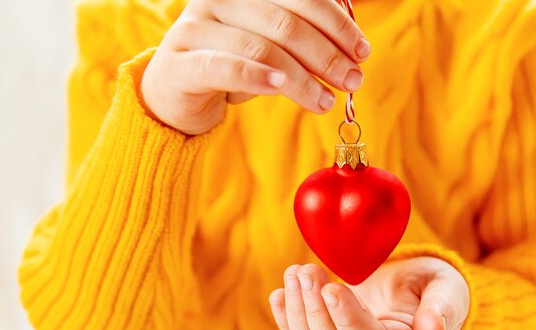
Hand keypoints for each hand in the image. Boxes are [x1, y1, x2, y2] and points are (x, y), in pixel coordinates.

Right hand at [140, 0, 370, 134]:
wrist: (174, 95)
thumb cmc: (230, 67)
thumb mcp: (268, 47)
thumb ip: (300, 40)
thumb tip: (351, 48)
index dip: (337, 23)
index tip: (361, 51)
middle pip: (286, 23)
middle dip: (327, 55)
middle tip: (351, 80)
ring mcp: (195, 28)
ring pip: (264, 49)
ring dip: (303, 79)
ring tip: (326, 101)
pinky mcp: (181, 62)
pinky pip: (227, 67)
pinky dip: (260, 77)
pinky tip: (283, 87)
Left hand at [268, 257, 469, 329]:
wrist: (420, 291)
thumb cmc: (437, 289)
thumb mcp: (448, 292)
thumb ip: (442, 309)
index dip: (347, 320)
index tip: (331, 288)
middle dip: (314, 309)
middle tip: (307, 271)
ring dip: (297, 309)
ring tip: (296, 272)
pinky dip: (285, 317)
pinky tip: (278, 293)